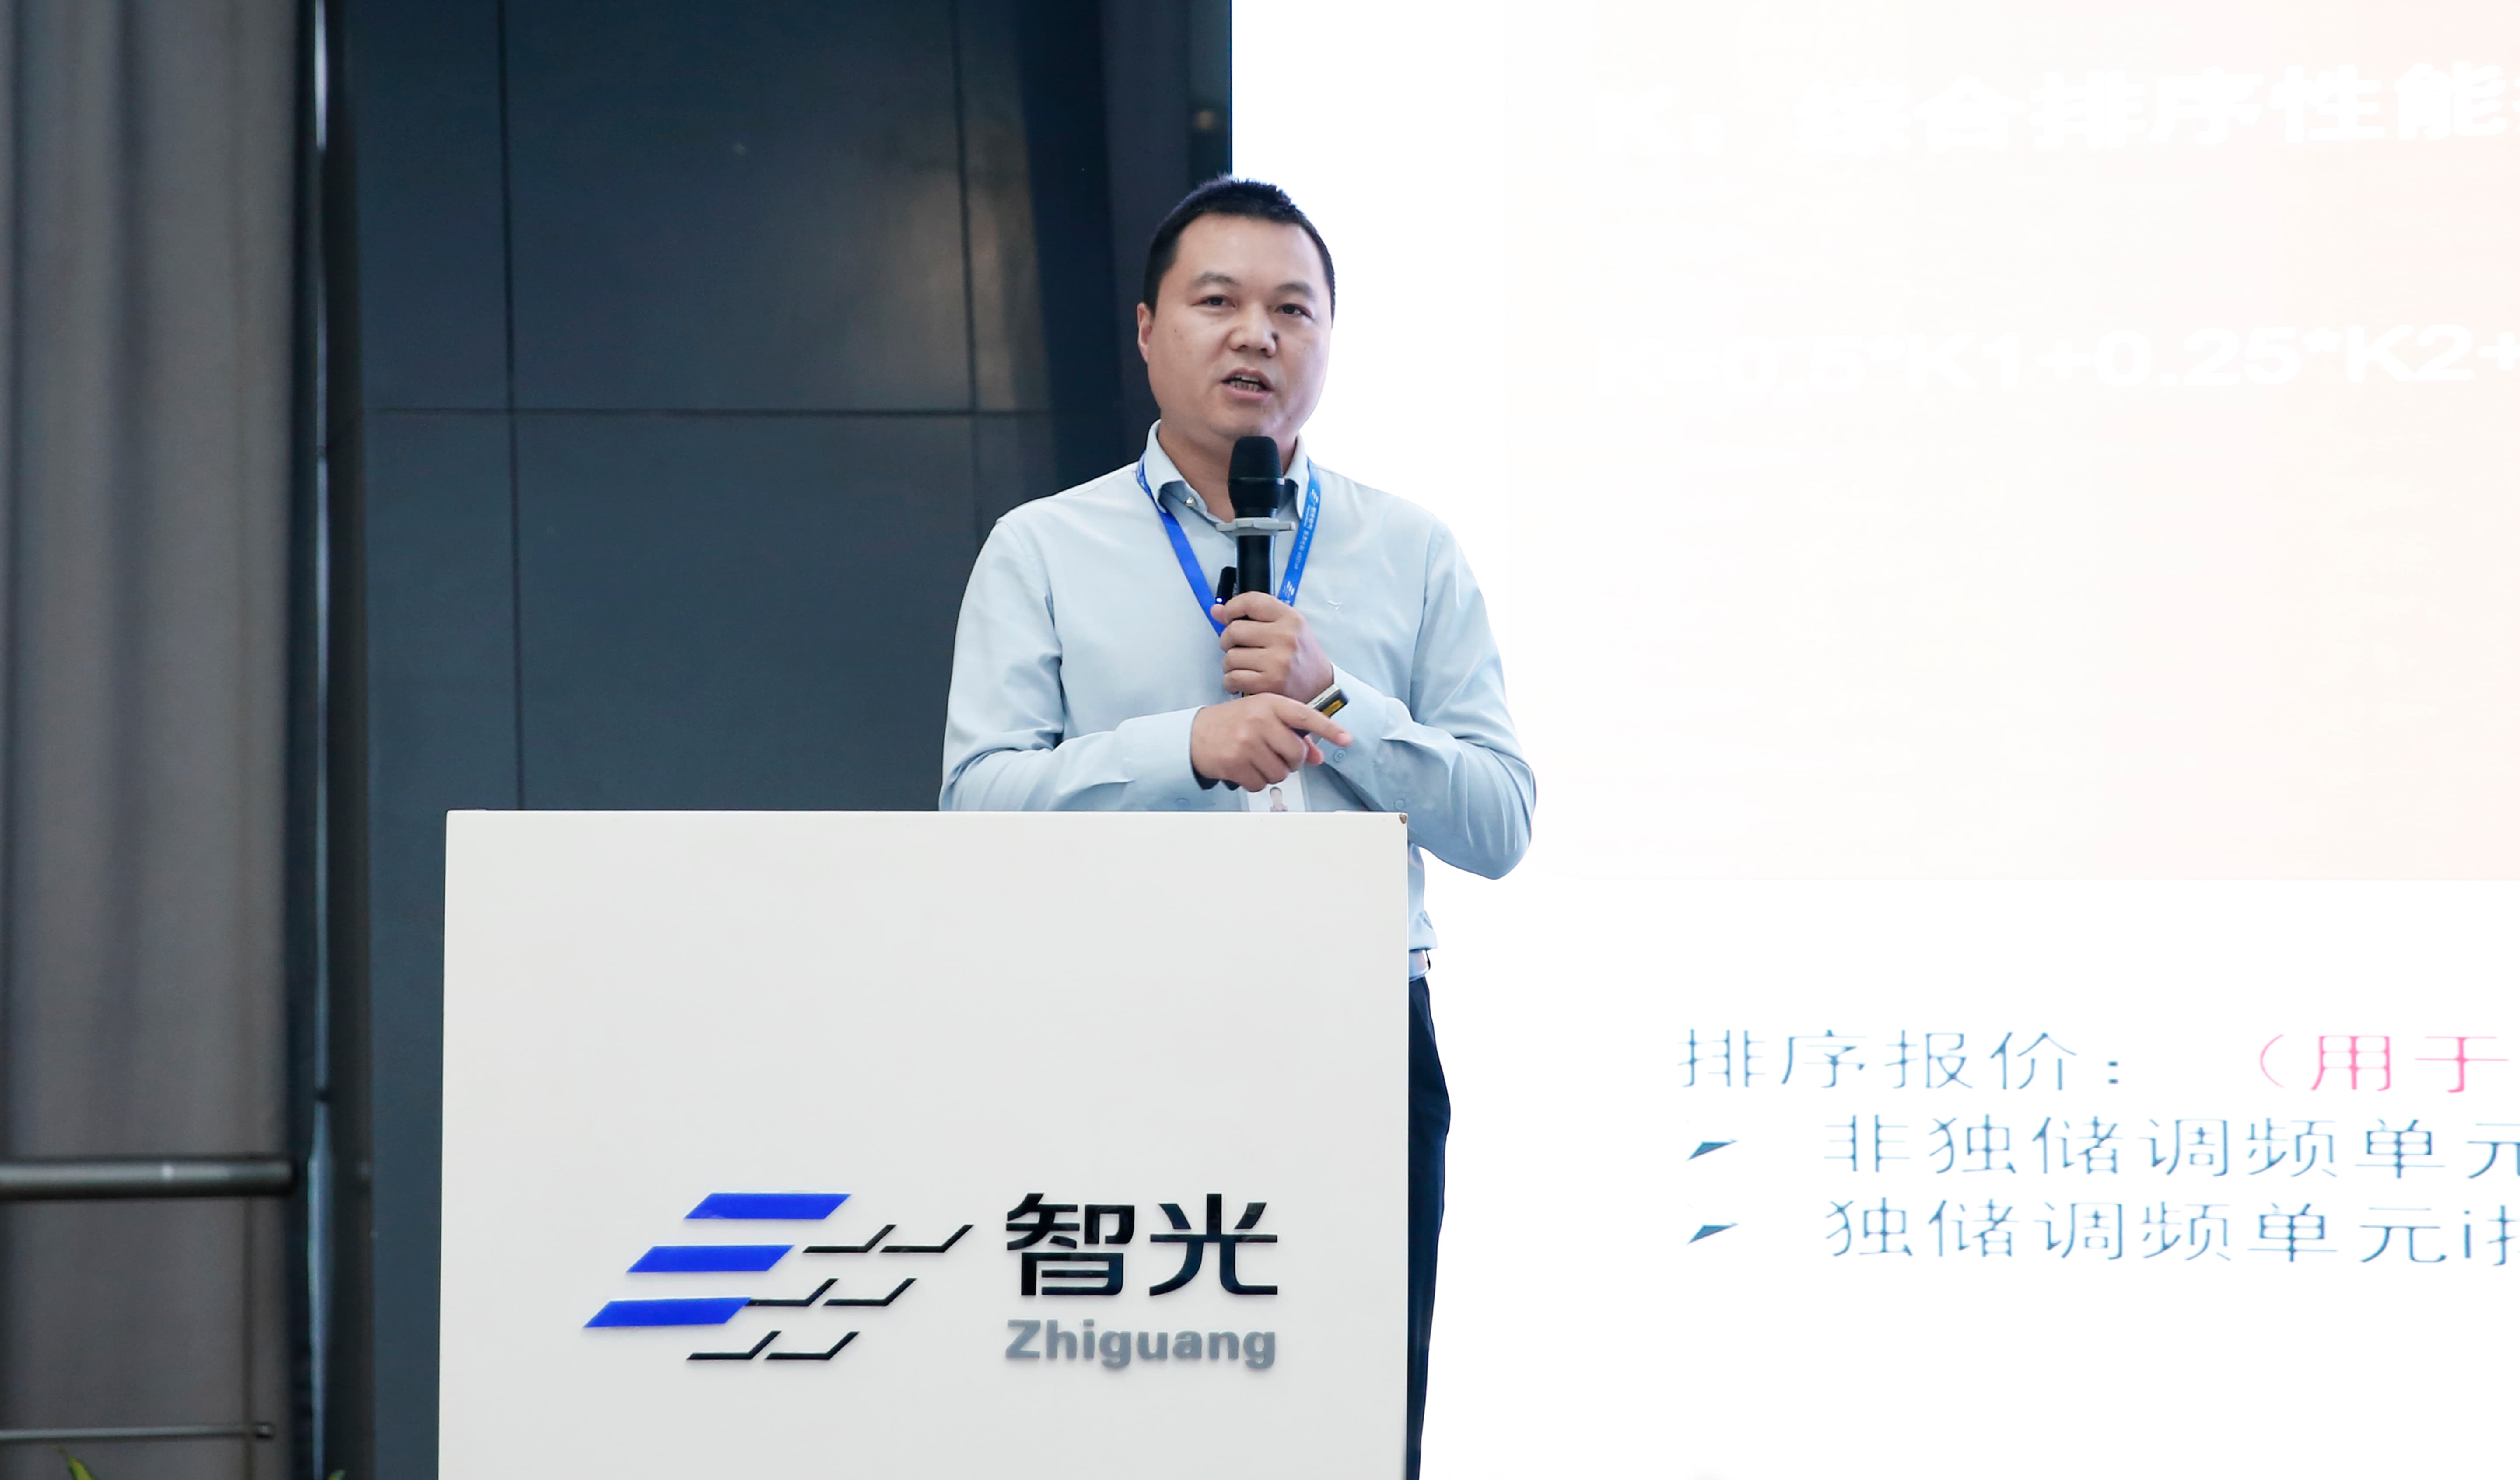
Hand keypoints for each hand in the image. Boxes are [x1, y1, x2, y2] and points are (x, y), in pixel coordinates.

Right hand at [1190, 695, 1354, 791]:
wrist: (1196, 734)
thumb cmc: (1235, 723)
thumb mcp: (1265, 719)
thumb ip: (1294, 735)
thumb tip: (1318, 757)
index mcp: (1270, 704)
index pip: (1305, 716)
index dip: (1329, 728)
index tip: (1347, 739)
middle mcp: (1259, 720)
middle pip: (1296, 754)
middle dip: (1292, 761)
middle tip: (1278, 755)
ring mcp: (1246, 742)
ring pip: (1280, 773)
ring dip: (1273, 773)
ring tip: (1258, 759)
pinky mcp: (1234, 763)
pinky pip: (1260, 784)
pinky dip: (1256, 781)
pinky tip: (1246, 768)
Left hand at [1211, 591, 1335, 699]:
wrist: (1321, 689)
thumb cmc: (1301, 658)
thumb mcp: (1286, 628)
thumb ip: (1253, 616)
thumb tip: (1217, 610)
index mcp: (1291, 618)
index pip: (1251, 601)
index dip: (1232, 607)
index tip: (1228, 616)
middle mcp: (1285, 637)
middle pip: (1234, 630)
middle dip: (1227, 640)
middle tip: (1236, 647)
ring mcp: (1278, 661)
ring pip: (1230, 656)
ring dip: (1230, 664)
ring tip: (1243, 666)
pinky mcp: (1270, 683)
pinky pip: (1233, 678)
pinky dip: (1230, 681)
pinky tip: (1241, 681)